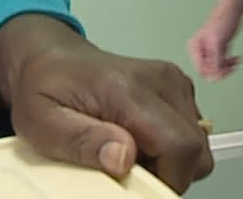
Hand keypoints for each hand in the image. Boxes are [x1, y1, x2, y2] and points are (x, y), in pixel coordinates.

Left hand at [0, 15, 213, 192]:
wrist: (52, 57)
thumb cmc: (44, 88)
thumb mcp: (43, 124)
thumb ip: (84, 141)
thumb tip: (124, 159)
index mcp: (129, 90)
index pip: (180, 145)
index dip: (168, 180)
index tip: (138, 190)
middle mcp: (160, 81)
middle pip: (197, 148)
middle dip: (170, 173)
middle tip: (129, 172)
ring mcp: (174, 82)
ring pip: (198, 143)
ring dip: (170, 161)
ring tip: (131, 155)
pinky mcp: (178, 87)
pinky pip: (192, 131)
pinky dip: (171, 147)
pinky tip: (140, 141)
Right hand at [188, 2, 242, 79]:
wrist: (232, 9)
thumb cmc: (223, 21)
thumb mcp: (218, 43)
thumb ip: (215, 61)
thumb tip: (214, 76)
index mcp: (195, 47)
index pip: (201, 69)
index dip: (213, 73)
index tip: (225, 72)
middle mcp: (200, 49)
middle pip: (208, 70)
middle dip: (221, 70)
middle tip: (232, 68)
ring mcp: (209, 49)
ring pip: (216, 67)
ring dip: (227, 67)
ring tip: (236, 63)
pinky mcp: (218, 49)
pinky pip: (222, 62)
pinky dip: (230, 63)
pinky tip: (238, 59)